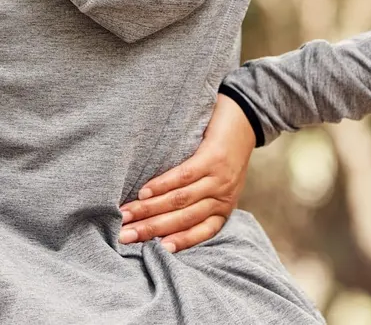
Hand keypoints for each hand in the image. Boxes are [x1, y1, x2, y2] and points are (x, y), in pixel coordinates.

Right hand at [117, 92, 256, 252]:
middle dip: (151, 229)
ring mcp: (218, 178)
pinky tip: (144, 192)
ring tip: (127, 215)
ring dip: (149, 209)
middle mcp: (222, 197)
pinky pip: (183, 176)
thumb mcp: (219, 183)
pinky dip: (162, 185)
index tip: (156, 251)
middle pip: (183, 219)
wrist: (245, 119)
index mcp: (223, 208)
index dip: (178, 242)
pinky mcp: (213, 158)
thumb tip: (162, 215)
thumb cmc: (226, 153)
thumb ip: (199, 199)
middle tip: (124, 236)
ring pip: (180, 200)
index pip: (199, 232)